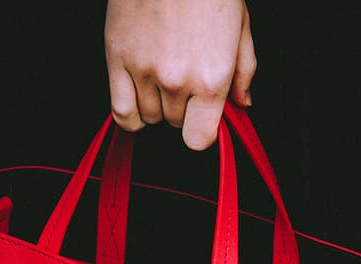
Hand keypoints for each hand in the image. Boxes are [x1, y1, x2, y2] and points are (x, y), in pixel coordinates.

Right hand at [104, 0, 255, 149]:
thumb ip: (243, 72)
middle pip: (174, 124)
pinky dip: (129, 113)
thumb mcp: (240, 26)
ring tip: (161, 71)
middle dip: (181, 106)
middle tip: (183, 72)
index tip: (201, 116)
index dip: (200, 129)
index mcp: (211, 78)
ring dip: (155, 103)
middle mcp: (177, 81)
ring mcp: (144, 71)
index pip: (198, 140)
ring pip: (149, 117)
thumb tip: (242, 105)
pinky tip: (137, 95)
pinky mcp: (117, 58)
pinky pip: (120, 113)